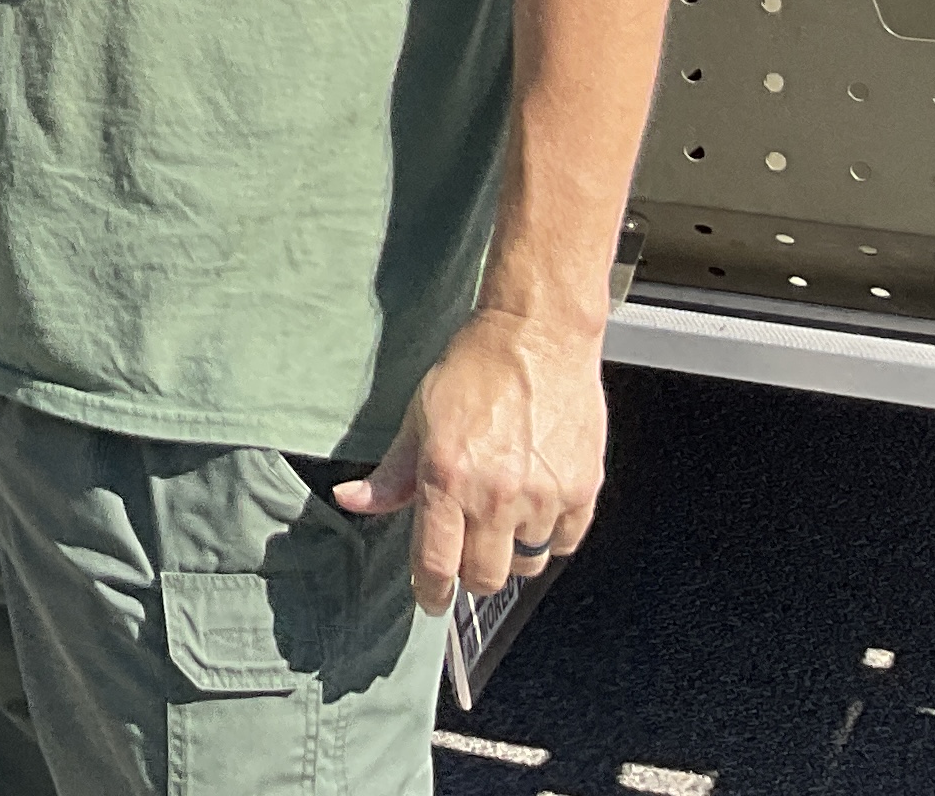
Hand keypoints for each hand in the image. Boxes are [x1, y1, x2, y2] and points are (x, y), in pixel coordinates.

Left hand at [330, 308, 607, 609]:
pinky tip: (536, 503)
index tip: (431, 598)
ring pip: (526, 563)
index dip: (431, 591)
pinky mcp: (582, 490)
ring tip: (503, 511)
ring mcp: (543, 495)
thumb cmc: (476, 369)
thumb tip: (351, 501)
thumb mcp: (419, 417)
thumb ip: (391, 474)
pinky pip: (564, 544)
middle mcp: (495, 494)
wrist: (537, 336)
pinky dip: (550, 535)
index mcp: (448, 476)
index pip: (436, 563)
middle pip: (484, 578)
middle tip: (467, 550)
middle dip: (470, 574)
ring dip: (512, 550)